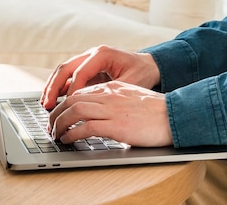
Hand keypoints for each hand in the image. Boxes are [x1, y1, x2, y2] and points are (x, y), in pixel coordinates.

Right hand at [40, 45, 160, 109]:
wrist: (150, 65)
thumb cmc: (142, 73)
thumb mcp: (131, 83)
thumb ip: (111, 91)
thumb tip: (92, 105)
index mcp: (101, 54)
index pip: (80, 72)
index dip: (72, 90)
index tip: (68, 106)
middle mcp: (91, 54)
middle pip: (65, 68)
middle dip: (53, 87)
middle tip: (47, 105)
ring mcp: (86, 60)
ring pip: (63, 71)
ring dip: (52, 87)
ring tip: (45, 104)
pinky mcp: (86, 68)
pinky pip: (68, 77)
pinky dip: (59, 88)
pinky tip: (53, 101)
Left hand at [48, 81, 172, 146]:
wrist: (175, 115)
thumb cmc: (157, 110)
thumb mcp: (131, 97)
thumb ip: (114, 100)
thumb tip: (100, 112)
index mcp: (111, 87)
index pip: (79, 92)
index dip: (64, 103)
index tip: (57, 114)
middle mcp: (108, 95)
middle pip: (72, 99)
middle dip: (56, 113)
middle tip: (50, 125)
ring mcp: (111, 110)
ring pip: (74, 110)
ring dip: (60, 123)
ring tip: (55, 133)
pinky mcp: (116, 126)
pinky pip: (86, 127)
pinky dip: (72, 133)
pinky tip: (68, 139)